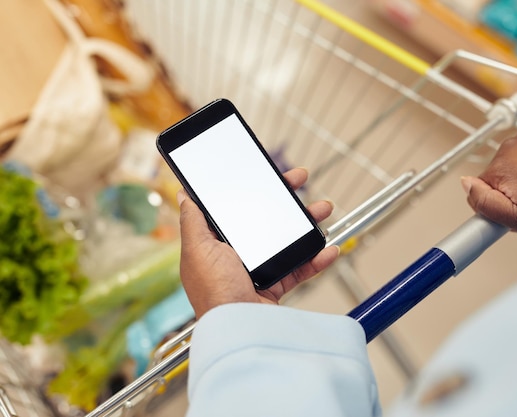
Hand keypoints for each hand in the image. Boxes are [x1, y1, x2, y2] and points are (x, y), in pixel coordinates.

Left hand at [177, 167, 338, 317]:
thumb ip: (193, 221)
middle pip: (265, 219)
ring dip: (307, 223)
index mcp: (216, 244)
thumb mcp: (198, 249)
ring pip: (286, 239)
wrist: (238, 328)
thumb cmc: (214, 291)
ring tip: (323, 210)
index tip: (267, 174)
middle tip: (300, 180)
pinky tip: (328, 248)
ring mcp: (258, 271)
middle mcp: (237, 255)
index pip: (236, 208)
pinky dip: (316, 259)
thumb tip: (185, 196)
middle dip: (285, 199)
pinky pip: (300, 268)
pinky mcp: (275, 287)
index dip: (251, 189)